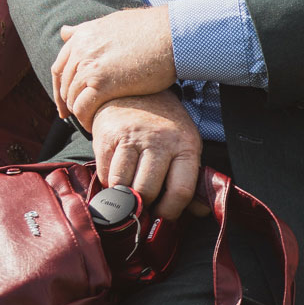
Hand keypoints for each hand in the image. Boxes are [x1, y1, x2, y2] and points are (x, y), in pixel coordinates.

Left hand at [51, 6, 175, 128]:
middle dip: (68, 103)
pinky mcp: (103, 83)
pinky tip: (95, 125)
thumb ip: (86, 30)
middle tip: (75, 117)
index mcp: (83, 36)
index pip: (60, 67)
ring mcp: (90, 66)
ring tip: (90, 122)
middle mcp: (81, 50)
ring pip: (72, 98)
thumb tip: (65, 32)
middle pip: (64, 84)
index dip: (60, 87)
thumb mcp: (112, 22)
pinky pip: (83, 108)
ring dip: (79, 113)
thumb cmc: (151, 28)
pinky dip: (85, 119)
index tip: (65, 102)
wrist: (172, 34)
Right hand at [91, 90, 200, 221]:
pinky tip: (117, 175)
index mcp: (185, 145)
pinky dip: (108, 183)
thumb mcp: (185, 146)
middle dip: (143, 205)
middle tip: (143, 204)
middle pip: (147, 191)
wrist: (136, 90)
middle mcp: (159, 140)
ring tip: (129, 191)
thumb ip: (192, 180)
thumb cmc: (164, 126)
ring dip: (123, 196)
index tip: (162, 214)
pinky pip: (104, 174)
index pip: (180, 190)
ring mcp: (131, 137)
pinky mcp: (106, 136)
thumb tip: (199, 211)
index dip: (170, 211)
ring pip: (122, 185)